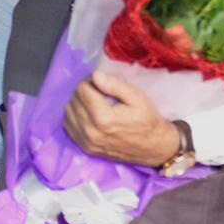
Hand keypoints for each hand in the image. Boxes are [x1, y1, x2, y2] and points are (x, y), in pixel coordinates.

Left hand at [63, 71, 180, 166]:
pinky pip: (69, 126)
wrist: (154, 148)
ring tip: (95, 103)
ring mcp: (86, 141)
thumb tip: (95, 75)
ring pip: (68, 112)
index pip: (82, 89)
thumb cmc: (147, 120)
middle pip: (74, 99)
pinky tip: (88, 115)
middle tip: (100, 92)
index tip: (102, 83)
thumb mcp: (137, 97)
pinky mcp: (86, 148)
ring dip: (78, 103)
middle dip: (85, 91)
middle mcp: (90, 131)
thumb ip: (115, 85)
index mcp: (103, 117)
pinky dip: (75, 117)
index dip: (91, 81)